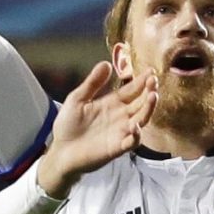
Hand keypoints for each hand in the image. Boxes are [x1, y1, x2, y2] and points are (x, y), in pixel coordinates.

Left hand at [35, 60, 156, 196]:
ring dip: (148, 109)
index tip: (151, 70)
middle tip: (154, 80)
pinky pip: (131, 142)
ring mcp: (121, 132)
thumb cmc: (68, 125)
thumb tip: (106, 63)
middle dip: (149, 91)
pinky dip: (136, 135)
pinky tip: (136, 126)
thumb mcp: (78, 98)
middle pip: (141, 103)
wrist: (60, 150)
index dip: (141, 81)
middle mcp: (121, 117)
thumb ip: (93, 83)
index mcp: (113, 103)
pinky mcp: (116, 147)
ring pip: (141, 119)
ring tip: (153, 96)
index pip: (132, 90)